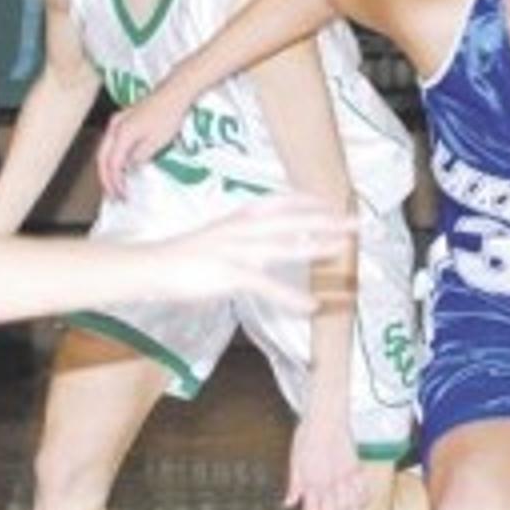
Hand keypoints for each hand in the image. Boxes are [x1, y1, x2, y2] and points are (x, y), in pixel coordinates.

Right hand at [96, 82, 189, 198]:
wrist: (174, 94)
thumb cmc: (168, 116)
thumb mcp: (156, 143)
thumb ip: (139, 157)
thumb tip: (128, 167)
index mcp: (121, 134)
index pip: (113, 164)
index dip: (115, 182)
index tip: (121, 196)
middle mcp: (114, 127)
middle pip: (102, 157)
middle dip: (106, 178)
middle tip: (113, 195)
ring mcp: (117, 122)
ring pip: (104, 150)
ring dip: (107, 169)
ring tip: (114, 185)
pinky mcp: (123, 120)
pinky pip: (112, 143)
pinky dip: (112, 157)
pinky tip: (120, 166)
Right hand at [158, 195, 356, 312]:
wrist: (152, 266)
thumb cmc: (184, 255)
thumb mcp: (220, 236)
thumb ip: (246, 235)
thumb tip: (268, 241)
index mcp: (241, 217)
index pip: (283, 202)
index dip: (311, 203)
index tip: (334, 205)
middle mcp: (244, 228)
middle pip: (294, 221)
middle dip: (328, 221)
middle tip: (357, 223)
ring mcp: (238, 250)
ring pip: (287, 246)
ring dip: (318, 248)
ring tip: (343, 251)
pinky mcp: (231, 274)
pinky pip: (268, 287)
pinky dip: (291, 297)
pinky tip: (311, 306)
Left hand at [284, 415, 369, 509]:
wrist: (326, 417)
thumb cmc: (307, 436)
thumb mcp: (294, 461)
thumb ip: (294, 485)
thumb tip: (289, 503)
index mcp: (310, 483)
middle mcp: (328, 484)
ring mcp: (344, 478)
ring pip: (349, 509)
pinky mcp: (356, 469)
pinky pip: (363, 492)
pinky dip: (362, 500)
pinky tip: (358, 502)